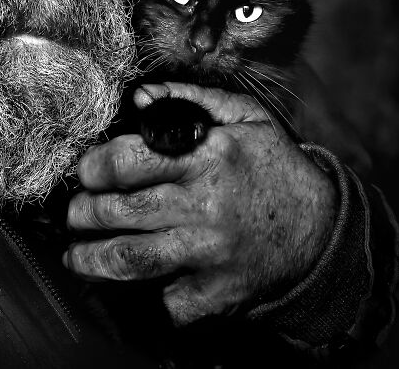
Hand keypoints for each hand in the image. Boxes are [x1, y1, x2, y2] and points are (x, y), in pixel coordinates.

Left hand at [63, 81, 337, 324]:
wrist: (325, 229)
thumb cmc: (275, 165)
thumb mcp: (244, 116)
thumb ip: (189, 99)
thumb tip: (138, 97)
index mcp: (208, 157)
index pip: (131, 161)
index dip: (95, 166)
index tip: (84, 171)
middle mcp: (205, 205)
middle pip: (122, 212)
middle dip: (83, 213)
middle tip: (73, 212)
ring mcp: (211, 253)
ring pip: (133, 260)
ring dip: (92, 259)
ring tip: (74, 256)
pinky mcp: (219, 293)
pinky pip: (170, 300)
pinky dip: (150, 295)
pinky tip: (138, 284)